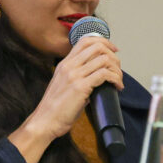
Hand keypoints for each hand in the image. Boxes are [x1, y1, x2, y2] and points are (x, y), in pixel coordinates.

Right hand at [9, 36, 122, 162]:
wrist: (45, 121)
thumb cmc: (54, 109)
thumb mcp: (63, 86)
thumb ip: (77, 78)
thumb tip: (96, 79)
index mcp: (64, 64)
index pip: (85, 41)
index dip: (103, 42)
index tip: (113, 51)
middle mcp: (69, 66)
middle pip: (97, 46)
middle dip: (113, 56)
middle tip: (117, 69)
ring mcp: (74, 75)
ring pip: (104, 59)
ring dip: (116, 69)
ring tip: (118, 81)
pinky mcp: (80, 87)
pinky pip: (104, 74)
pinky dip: (115, 79)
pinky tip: (117, 87)